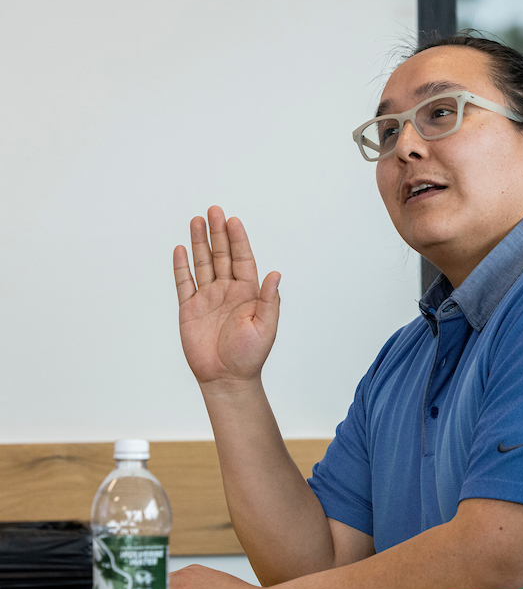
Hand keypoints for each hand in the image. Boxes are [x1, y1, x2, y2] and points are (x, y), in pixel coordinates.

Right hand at [174, 205, 280, 388]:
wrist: (226, 378)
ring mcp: (208, 298)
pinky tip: (181, 249)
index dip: (238, 240)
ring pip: (203, 264)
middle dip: (218, 233)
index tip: (233, 221)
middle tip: (213, 210)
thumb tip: (276, 274)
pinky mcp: (189, 309)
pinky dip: (182, 266)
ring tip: (196, 220)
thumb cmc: (250, 356)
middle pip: (221, 256)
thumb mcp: (266, 327)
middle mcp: (228, 291)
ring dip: (200, 242)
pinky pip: (184, 283)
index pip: (242, 260)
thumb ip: (269, 300)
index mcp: (248, 293)